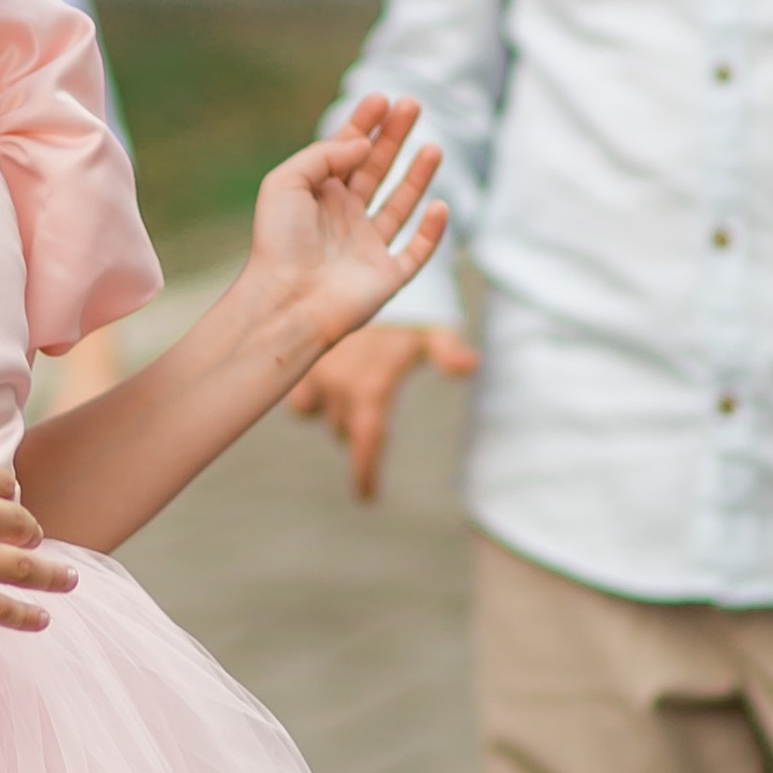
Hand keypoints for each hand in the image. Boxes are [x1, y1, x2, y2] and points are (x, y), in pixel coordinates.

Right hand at [0, 452, 76, 632]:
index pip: (4, 483)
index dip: (10, 498)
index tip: (12, 511)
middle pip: (20, 521)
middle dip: (30, 534)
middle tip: (37, 545)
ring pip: (24, 565)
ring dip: (52, 575)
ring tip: (69, 581)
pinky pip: (2, 607)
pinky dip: (28, 615)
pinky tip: (42, 619)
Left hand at [243, 95, 454, 362]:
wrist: (286, 300)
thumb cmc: (278, 242)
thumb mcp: (286, 182)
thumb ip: (324, 155)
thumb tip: (362, 146)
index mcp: (319, 196)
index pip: (347, 153)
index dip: (364, 124)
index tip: (381, 98)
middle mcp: (345, 219)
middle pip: (376, 170)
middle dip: (394, 137)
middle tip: (413, 105)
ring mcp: (367, 248)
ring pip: (401, 205)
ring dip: (418, 176)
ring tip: (433, 147)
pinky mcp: (387, 277)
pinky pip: (417, 251)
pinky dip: (431, 231)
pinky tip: (438, 206)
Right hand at [290, 320, 478, 503]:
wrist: (366, 274)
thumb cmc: (407, 311)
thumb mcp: (433, 330)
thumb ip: (449, 351)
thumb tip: (472, 366)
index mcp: (370, 387)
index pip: (366, 443)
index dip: (366, 473)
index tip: (367, 498)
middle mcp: (339, 384)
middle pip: (344, 431)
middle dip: (357, 434)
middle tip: (372, 428)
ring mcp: (316, 374)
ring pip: (319, 416)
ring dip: (334, 416)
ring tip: (350, 403)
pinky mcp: (301, 363)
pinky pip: (301, 398)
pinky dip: (312, 399)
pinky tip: (327, 389)